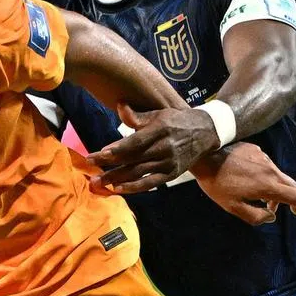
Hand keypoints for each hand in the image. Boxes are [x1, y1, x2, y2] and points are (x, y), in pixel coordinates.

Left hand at [86, 102, 220, 191]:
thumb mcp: (158, 114)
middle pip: (133, 159)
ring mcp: (168, 163)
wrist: (205, 134)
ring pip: (138, 173)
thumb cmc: (175, 121)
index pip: (135, 142)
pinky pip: (151, 183)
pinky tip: (118, 189)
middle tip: (90, 170)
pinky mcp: (171, 174)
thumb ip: (137, 115)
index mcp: (160, 130)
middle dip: (110, 165)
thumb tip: (119, 105)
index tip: (99, 154)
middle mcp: (164, 148)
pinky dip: (134, 188)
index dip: (117, 149)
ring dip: (117, 178)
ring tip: (98, 182)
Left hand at [191, 143, 295, 224]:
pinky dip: (262, 173)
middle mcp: (270, 170)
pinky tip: (246, 177)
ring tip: (254, 193)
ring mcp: (263, 157)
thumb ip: (256, 216)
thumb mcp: (233, 207)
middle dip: (288, 198)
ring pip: (277, 174)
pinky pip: (264, 164)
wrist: (203, 156)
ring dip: (273, 185)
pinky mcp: (254, 149)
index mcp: (268, 185)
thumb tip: (271, 216)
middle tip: (272, 206)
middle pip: (291, 185)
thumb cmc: (216, 183)